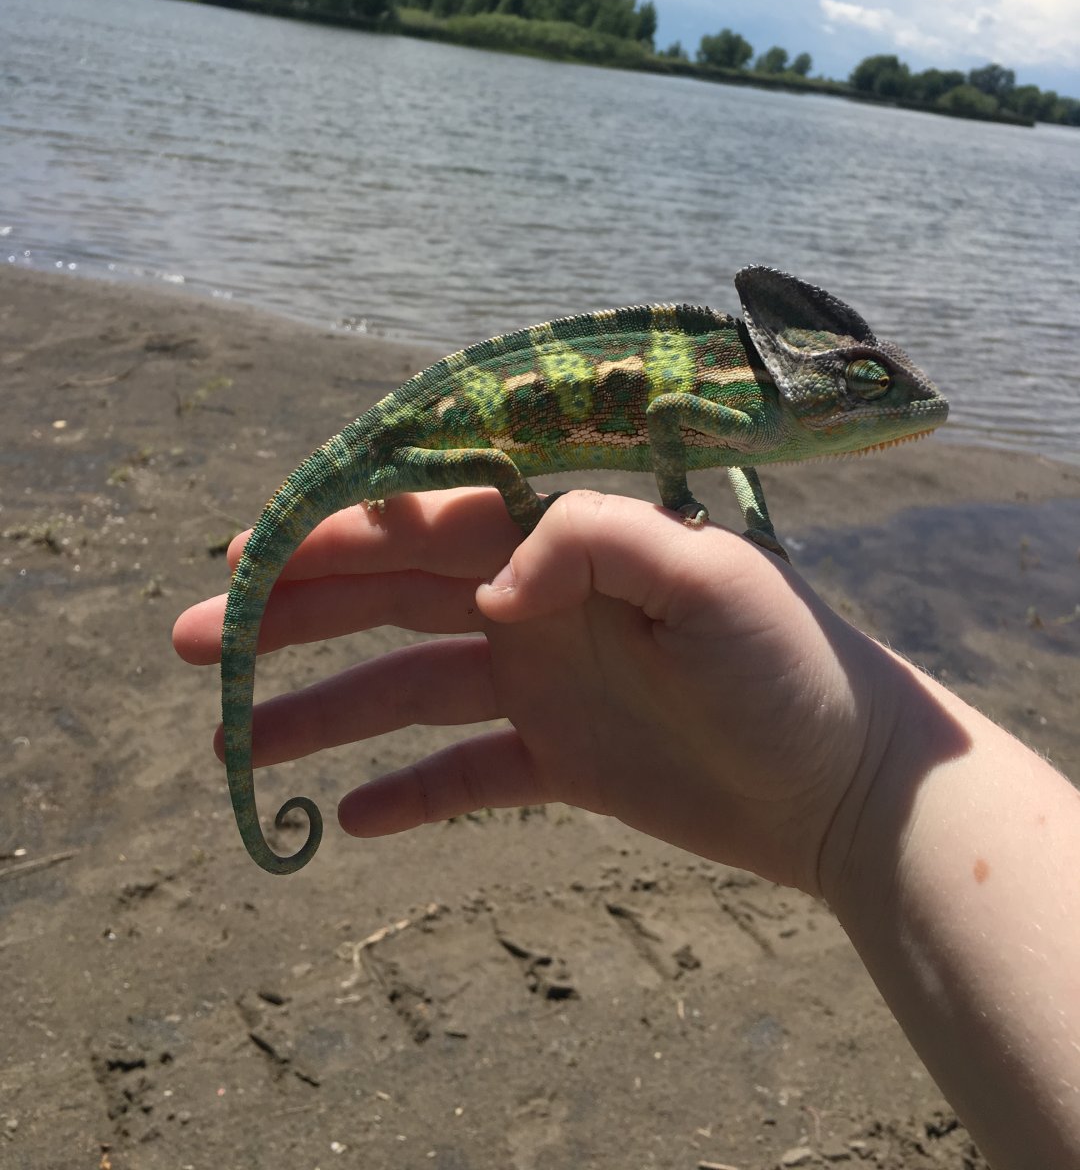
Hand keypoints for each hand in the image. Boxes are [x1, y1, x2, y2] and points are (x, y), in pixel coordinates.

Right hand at [173, 488, 892, 895]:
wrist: (846, 783)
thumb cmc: (789, 666)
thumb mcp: (711, 578)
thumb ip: (594, 543)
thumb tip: (490, 586)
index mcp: (561, 543)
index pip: (424, 523)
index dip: (332, 535)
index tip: (245, 559)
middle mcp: (538, 601)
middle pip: (391, 599)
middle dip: (293, 616)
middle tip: (191, 644)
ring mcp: (543, 682)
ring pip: (407, 689)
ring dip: (323, 710)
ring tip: (238, 744)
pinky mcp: (561, 759)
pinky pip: (463, 773)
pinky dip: (408, 792)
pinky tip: (347, 819)